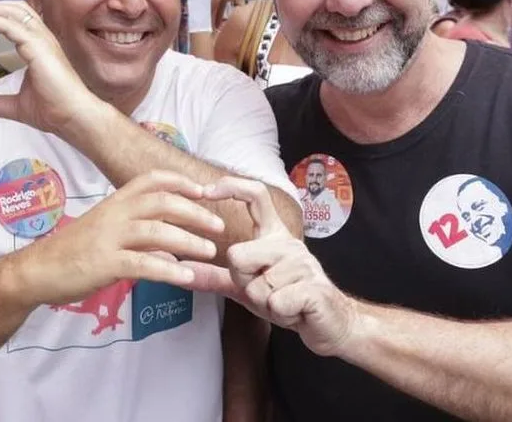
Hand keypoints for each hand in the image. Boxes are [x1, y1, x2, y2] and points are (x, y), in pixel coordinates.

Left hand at [0, 0, 98, 133]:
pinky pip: (11, 26)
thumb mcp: (17, 107)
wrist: (74, 119)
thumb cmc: (56, 111)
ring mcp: (43, 41)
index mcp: (40, 47)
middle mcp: (43, 39)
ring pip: (14, 12)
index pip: (17, 21)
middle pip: (16, 9)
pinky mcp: (39, 47)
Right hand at [15, 171, 223, 306]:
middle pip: (161, 203)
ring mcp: (108, 238)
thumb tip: (171, 250)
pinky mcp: (104, 264)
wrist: (37, 270)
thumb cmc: (72, 252)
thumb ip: (137, 236)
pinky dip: (168, 270)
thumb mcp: (105, 233)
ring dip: (188, 241)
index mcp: (114, 202)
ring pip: (156, 232)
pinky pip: (142, 264)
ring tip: (210, 251)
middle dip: (194, 212)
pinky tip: (187, 278)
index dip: (179, 181)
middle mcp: (113, 214)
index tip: (204, 189)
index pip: (150, 180)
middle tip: (218, 225)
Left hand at [181, 177, 357, 357]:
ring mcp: (304, 264)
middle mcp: (288, 243)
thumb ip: (216, 276)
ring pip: (257, 286)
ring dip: (264, 302)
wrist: (331, 325)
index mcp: (274, 235)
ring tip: (283, 302)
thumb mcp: (246, 288)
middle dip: (243, 282)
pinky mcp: (315, 288)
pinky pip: (275, 302)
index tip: (205, 191)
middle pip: (239, 255)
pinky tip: (295, 311)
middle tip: (264, 291)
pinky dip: (279, 313)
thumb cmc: (288, 300)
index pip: (256, 196)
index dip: (231, 187)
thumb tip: (180, 268)